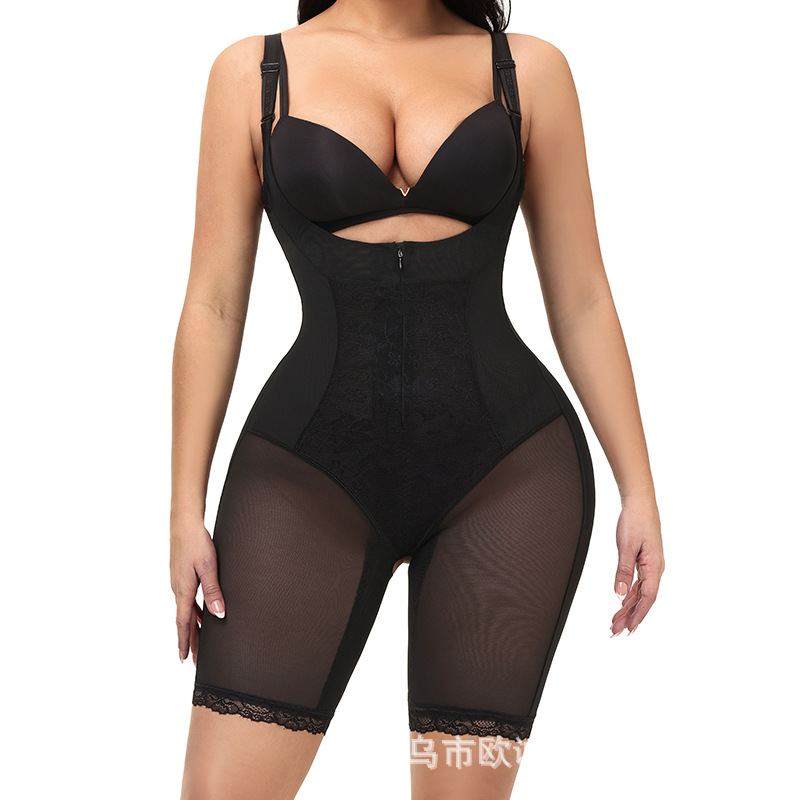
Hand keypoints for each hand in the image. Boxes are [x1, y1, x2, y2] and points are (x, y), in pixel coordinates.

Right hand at [170, 515, 225, 664]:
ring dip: (191, 627)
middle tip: (194, 660)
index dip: (184, 642)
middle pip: (184, 621)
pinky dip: (192, 612)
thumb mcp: (208, 567)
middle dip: (189, 640)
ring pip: (185, 611)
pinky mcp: (182, 575)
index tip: (184, 659)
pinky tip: (200, 614)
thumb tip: (218, 615)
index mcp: (183, 590)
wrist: (185, 524)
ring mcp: (179, 582)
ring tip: (199, 642)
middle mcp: (178, 589)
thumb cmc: (197, 543)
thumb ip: (213, 591)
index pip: (183, 623)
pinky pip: (187, 600)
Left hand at [610, 497, 663, 635]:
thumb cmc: (635, 521)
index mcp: (655, 567)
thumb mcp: (626, 546)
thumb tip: (619, 594)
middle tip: (615, 632)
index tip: (629, 630)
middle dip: (629, 617)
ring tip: (614, 622)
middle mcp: (655, 569)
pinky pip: (637, 583)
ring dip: (627, 608)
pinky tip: (621, 604)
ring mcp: (650, 566)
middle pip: (643, 599)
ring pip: (639, 593)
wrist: (640, 502)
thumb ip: (623, 570)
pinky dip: (628, 595)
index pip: (648, 598)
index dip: (638, 615)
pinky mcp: (644, 561)